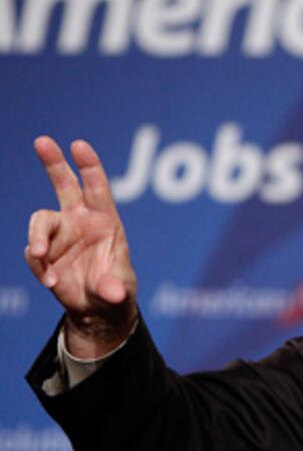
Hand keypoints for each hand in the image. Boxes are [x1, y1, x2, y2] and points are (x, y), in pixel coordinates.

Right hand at [25, 136, 137, 358]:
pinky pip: (34, 254)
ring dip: (38, 237)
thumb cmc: (116, 290)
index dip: (89, 166)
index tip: (79, 145)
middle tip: (42, 140)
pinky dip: (39, 268)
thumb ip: (115, 289)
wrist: (97, 309)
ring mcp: (59, 235)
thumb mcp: (120, 291)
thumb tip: (113, 292)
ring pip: (41, 221)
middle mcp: (80, 221)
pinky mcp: (44, 253)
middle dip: (54, 162)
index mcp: (106, 221)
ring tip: (39, 255)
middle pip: (64, 185)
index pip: (98, 188)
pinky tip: (51, 283)